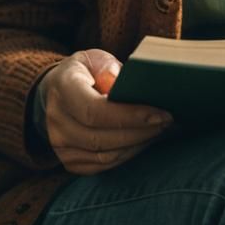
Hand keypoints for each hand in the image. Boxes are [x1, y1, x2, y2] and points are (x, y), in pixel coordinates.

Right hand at [37, 48, 173, 174]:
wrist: (60, 90)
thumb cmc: (87, 70)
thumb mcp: (97, 59)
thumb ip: (109, 69)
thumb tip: (123, 86)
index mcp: (62, 87)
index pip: (94, 111)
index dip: (129, 116)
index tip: (161, 114)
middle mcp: (56, 119)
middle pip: (100, 138)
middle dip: (140, 132)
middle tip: (168, 122)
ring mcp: (60, 145)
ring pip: (104, 155)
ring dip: (138, 145)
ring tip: (162, 131)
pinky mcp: (69, 161)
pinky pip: (103, 164)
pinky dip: (128, 154)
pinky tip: (146, 141)